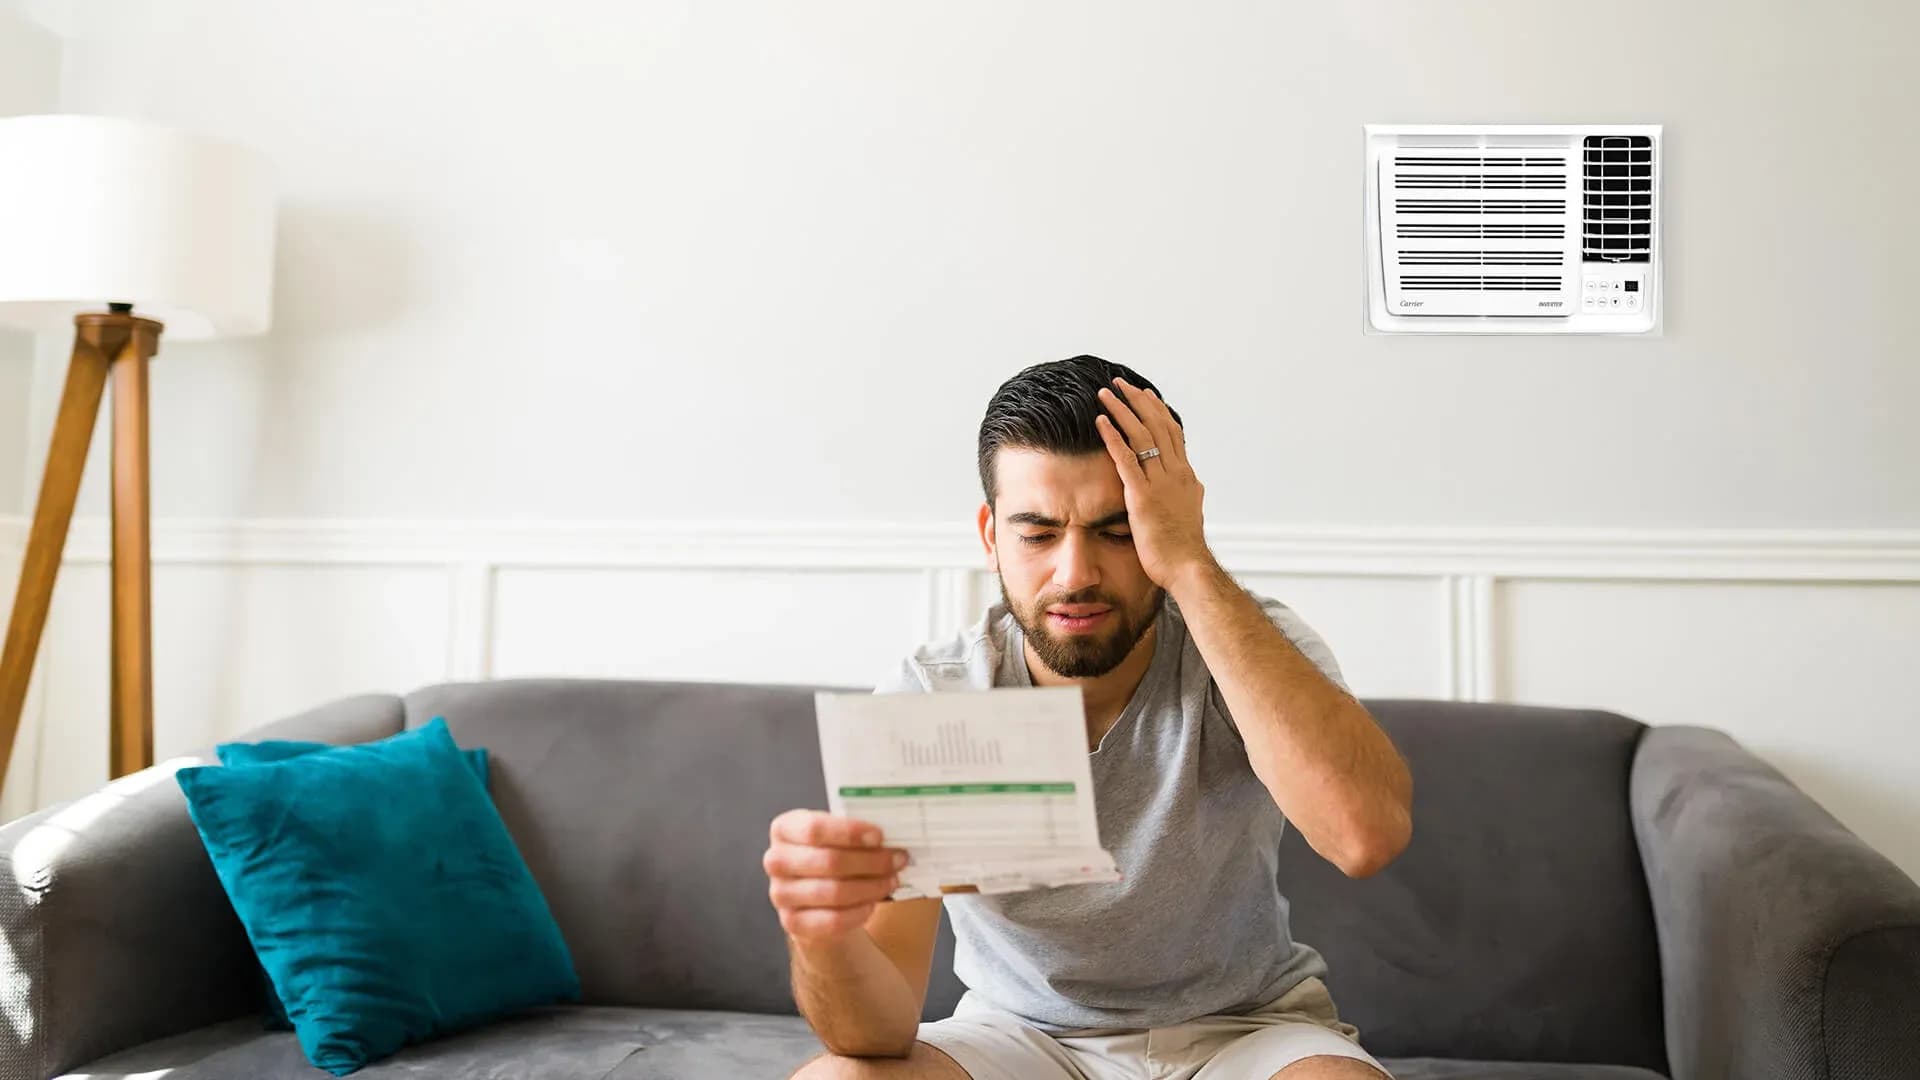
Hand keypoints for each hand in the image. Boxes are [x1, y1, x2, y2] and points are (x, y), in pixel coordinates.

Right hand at [764, 809, 908, 943]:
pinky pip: (832, 921)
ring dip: (870, 887)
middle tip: (898, 859)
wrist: (816, 896)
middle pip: (829, 861)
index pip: (814, 828)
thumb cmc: (831, 856)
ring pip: (833, 892)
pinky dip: (859, 912)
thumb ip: (855, 831)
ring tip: (891, 880)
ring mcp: (780, 894)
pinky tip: (873, 903)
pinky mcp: (792, 922)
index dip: (850, 832)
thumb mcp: (836, 836)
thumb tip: (892, 832)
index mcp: (785, 829)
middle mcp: (776, 860)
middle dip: (870, 862)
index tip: (879, 836)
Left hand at [1094, 377, 1213, 588]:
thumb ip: (1188, 495)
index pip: (1172, 433)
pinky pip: (1125, 458)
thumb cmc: (1185, 548)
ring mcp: (1160, 483)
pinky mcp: (1142, 496)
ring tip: (1105, 394)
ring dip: (1121, 411)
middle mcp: (1176, 473)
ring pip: (1141, 435)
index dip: (1157, 411)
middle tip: (1120, 384)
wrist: (1188, 568)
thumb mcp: (1191, 513)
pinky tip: (1100, 421)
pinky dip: (1112, 436)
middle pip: (1156, 425)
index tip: (1145, 394)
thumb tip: (1194, 486)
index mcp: (1186, 476)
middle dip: (1136, 401)